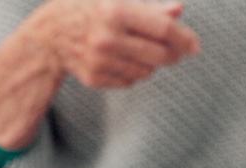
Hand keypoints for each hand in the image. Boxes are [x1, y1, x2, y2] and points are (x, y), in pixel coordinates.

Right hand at [43, 0, 200, 88]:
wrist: (50, 35)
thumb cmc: (88, 9)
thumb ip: (149, 6)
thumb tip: (179, 11)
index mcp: (115, 11)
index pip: (161, 29)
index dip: (183, 38)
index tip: (195, 46)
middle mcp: (108, 38)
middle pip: (158, 55)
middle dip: (172, 55)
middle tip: (177, 52)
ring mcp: (100, 61)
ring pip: (146, 71)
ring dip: (151, 63)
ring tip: (141, 51)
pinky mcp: (95, 78)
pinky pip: (129, 82)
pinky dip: (133, 73)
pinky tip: (123, 60)